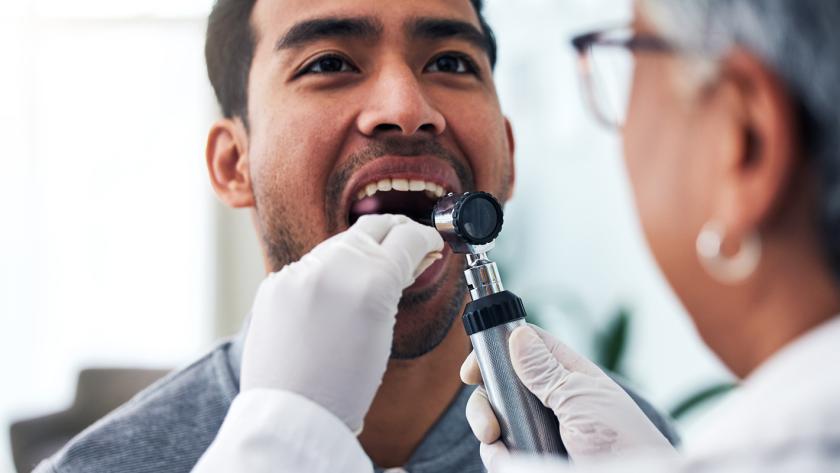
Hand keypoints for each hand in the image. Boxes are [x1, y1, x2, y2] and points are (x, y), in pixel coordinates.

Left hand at [241, 214, 443, 433]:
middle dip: (396, 232)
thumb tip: (409, 259)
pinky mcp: (275, 282)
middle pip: (375, 225)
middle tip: (408, 246)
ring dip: (360, 254)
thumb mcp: (384, 330)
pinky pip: (309, 266)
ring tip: (369, 279)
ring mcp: (300, 271)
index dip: (427, 239)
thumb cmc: (344, 387)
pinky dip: (326, 275)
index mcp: (373, 281)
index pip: (409, 236)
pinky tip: (333, 298)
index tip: (431, 245)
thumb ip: (394, 285)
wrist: (292, 414)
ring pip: (341, 243)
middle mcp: (335, 266)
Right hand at [461, 324, 674, 468]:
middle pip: (500, 384)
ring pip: (494, 419)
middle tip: (487, 420)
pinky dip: (495, 455)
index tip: (473, 368)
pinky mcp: (531, 458)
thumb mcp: (582, 400)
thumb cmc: (623, 443)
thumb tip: (517, 334)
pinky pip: (499, 452)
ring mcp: (538, 430)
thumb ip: (545, 371)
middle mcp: (549, 400)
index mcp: (566, 375)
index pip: (524, 347)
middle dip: (485, 399)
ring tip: (495, 440)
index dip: (496, 350)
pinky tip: (503, 458)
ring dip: (486, 427)